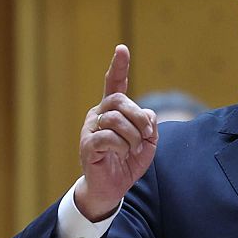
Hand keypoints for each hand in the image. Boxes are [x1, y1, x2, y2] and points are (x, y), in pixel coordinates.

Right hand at [76, 45, 157, 220]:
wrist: (112, 188)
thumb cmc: (127, 161)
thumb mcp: (147, 141)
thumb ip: (149, 123)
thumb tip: (146, 115)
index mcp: (112, 110)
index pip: (114, 84)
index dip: (119, 67)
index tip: (122, 48)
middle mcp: (98, 114)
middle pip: (120, 101)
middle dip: (139, 118)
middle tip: (146, 135)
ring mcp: (90, 129)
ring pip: (116, 120)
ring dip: (132, 137)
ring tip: (133, 149)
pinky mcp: (87, 145)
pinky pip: (109, 137)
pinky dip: (122, 146)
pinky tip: (121, 154)